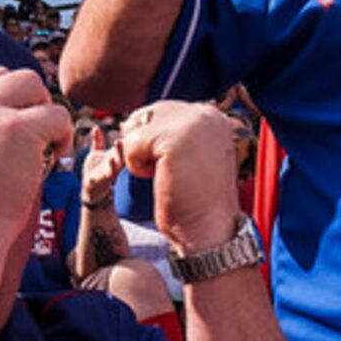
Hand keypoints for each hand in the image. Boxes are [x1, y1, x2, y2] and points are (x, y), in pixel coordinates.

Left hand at [80, 122, 123, 205]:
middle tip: (120, 141)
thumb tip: (96, 127)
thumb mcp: (96, 154)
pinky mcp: (97, 183)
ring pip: (112, 170)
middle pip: (120, 158)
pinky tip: (92, 177)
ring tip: (111, 158)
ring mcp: (106, 175)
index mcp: (114, 158)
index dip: (125, 141)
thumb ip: (97, 142)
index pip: (122, 148)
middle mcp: (113, 167)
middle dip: (121, 150)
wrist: (92, 191)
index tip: (127, 136)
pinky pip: (97, 181)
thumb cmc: (95, 170)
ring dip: (112, 165)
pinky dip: (95, 179)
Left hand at [118, 100, 243, 250]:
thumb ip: (171, 132)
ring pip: (135, 129)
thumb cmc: (196, 200)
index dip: (153, 141)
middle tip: (169, 172)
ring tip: (168, 175)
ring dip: (140, 158)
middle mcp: (205, 113)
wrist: (210, 230)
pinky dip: (136, 167)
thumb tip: (128, 121)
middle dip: (144, 146)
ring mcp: (191, 123)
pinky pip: (130, 145)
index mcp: (213, 116)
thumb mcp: (189, 155)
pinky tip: (161, 179)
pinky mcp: (173, 138)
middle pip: (146, 116)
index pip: (162, 111)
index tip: (174, 166)